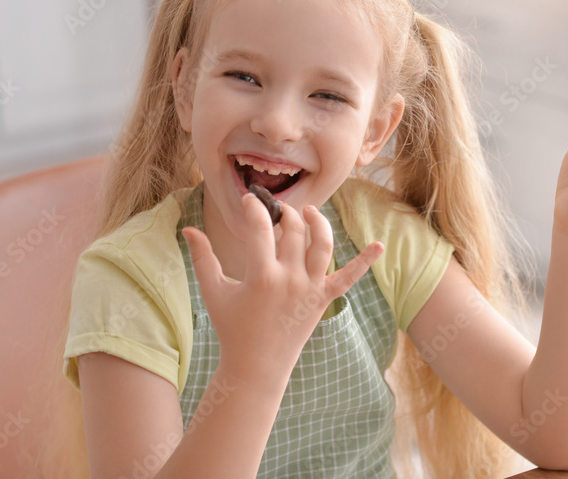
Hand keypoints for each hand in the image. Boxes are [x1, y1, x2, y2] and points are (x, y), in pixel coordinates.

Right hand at [181, 194, 383, 380]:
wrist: (256, 367)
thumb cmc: (232, 328)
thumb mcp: (214, 291)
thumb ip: (202, 258)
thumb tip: (187, 228)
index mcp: (261, 276)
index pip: (260, 229)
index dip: (254, 208)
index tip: (250, 200)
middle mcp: (289, 279)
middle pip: (293, 231)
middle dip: (285, 213)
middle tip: (277, 210)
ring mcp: (309, 289)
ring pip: (323, 245)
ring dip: (319, 223)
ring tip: (308, 213)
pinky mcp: (323, 300)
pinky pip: (348, 277)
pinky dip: (366, 262)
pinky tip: (380, 246)